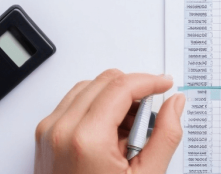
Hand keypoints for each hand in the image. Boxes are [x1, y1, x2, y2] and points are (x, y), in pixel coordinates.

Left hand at [34, 70, 185, 173]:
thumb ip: (165, 136)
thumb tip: (175, 104)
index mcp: (86, 139)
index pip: (122, 86)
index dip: (149, 81)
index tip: (165, 84)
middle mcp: (61, 128)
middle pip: (106, 81)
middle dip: (134, 90)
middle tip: (152, 113)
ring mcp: (49, 130)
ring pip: (89, 87)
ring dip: (115, 97)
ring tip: (131, 130)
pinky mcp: (45, 134)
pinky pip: (74, 101)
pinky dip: (97, 106)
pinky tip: (112, 133)